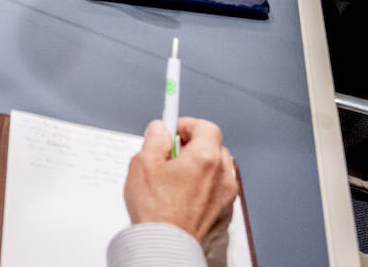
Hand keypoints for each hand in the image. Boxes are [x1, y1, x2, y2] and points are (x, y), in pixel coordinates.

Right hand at [124, 118, 238, 245]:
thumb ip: (155, 138)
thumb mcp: (144, 162)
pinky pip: (217, 182)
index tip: (172, 129)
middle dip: (193, 142)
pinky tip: (184, 188)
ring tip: (176, 172)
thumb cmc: (156, 208)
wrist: (166, 242)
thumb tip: (161, 129)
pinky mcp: (221, 206)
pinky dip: (204, 179)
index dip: (187, 124)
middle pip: (213, 144)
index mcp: (205, 157)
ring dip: (200, 161)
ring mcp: (224, 191)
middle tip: (171, 150)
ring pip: (217, 164)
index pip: (206, 126)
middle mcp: (221, 173)